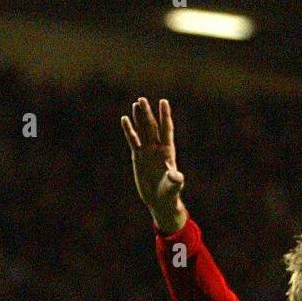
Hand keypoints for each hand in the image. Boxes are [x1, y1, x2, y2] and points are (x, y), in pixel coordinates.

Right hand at [121, 97, 187, 232]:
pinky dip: (129, 130)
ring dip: (139, 118)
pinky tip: (125, 119)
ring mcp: (147, 151)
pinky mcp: (138, 156)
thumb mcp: (173, 187)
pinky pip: (133, 140)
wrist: (159, 200)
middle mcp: (157, 148)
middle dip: (148, 114)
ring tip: (136, 104)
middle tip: (142, 100)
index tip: (163, 102)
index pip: (166, 129)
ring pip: (143, 130)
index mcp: (168, 151)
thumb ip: (176, 180)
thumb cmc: (169, 194)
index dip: (165, 116)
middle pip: (152, 127)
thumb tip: (177, 176)